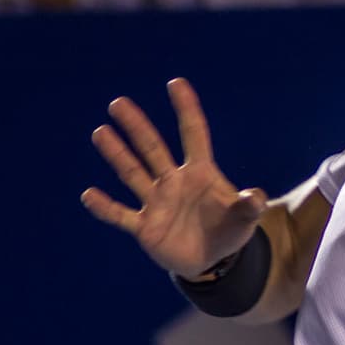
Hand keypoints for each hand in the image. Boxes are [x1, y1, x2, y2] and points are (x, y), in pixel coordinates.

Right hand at [81, 78, 266, 278]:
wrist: (212, 261)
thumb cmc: (229, 231)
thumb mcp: (245, 220)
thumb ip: (248, 207)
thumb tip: (256, 197)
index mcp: (200, 173)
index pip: (193, 134)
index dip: (186, 109)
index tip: (176, 84)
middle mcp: (174, 181)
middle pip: (153, 148)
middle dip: (137, 126)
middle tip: (119, 103)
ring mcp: (157, 203)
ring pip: (133, 174)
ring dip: (117, 154)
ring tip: (101, 132)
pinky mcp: (145, 227)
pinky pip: (121, 215)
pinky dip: (105, 207)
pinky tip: (89, 194)